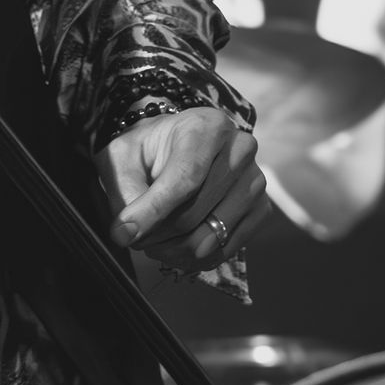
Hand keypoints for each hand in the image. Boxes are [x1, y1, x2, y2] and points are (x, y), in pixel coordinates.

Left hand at [101, 106, 269, 271]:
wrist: (177, 149)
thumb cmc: (148, 151)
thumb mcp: (123, 158)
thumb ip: (124, 190)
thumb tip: (126, 234)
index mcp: (208, 126)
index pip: (185, 178)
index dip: (153, 211)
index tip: (124, 234)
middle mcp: (240, 150)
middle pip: (194, 212)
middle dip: (156, 234)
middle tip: (132, 237)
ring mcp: (255, 182)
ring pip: (209, 236)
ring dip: (172, 250)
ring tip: (151, 241)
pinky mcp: (261, 210)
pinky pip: (224, 250)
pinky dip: (193, 258)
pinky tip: (173, 247)